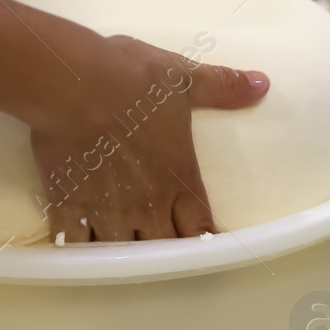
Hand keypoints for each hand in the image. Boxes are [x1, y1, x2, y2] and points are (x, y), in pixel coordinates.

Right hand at [30, 35, 268, 241]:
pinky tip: (76, 240)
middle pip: (162, 249)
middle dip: (162, 247)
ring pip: (119, 253)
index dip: (200, 238)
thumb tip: (262, 84)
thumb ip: (221, 86)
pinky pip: (74, 244)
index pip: (200, 229)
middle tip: (156, 239)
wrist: (70, 83)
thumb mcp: (180, 76)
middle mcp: (147, 203)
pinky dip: (77, 247)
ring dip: (120, 250)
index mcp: (178, 176)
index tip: (197, 236)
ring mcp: (105, 209)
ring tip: (116, 243)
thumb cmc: (129, 78)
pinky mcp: (66, 206)